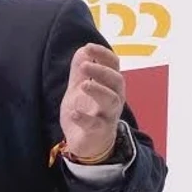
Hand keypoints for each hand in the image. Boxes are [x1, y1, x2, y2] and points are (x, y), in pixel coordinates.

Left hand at [62, 44, 124, 160]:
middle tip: (84, 65)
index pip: (114, 65)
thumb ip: (80, 72)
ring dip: (98, 91)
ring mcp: (108, 115)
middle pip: (117, 81)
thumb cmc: (88, 113)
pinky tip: (74, 113)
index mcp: (110, 86)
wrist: (87, 144)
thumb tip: (82, 49)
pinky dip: (84, 118)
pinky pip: (95, 125)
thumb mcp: (79, 90)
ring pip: (111, 101)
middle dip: (102, 71)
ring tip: (83, 85)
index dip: (103, 55)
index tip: (88, 47)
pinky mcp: (99, 131)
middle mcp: (114, 98)